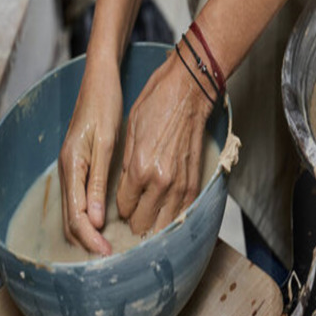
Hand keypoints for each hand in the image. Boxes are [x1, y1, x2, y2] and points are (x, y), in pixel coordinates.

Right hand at [58, 57, 122, 254]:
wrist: (99, 82)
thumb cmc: (104, 107)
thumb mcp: (105, 143)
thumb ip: (97, 181)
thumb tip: (96, 219)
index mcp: (72, 167)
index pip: (77, 216)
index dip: (91, 239)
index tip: (108, 254)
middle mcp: (67, 170)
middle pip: (70, 219)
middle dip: (87, 242)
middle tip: (110, 259)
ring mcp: (71, 167)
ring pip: (74, 211)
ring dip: (87, 232)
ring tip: (107, 246)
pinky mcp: (79, 163)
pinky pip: (80, 198)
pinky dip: (89, 216)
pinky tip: (105, 220)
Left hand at [116, 51, 212, 235]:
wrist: (189, 91)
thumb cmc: (157, 104)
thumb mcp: (130, 132)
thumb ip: (126, 166)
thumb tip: (125, 188)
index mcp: (140, 169)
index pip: (124, 208)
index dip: (120, 207)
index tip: (122, 201)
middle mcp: (161, 181)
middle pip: (142, 223)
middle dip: (135, 219)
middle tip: (134, 211)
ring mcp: (182, 183)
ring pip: (164, 224)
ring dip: (155, 223)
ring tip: (150, 216)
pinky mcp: (196, 180)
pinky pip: (183, 212)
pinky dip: (174, 217)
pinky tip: (167, 213)